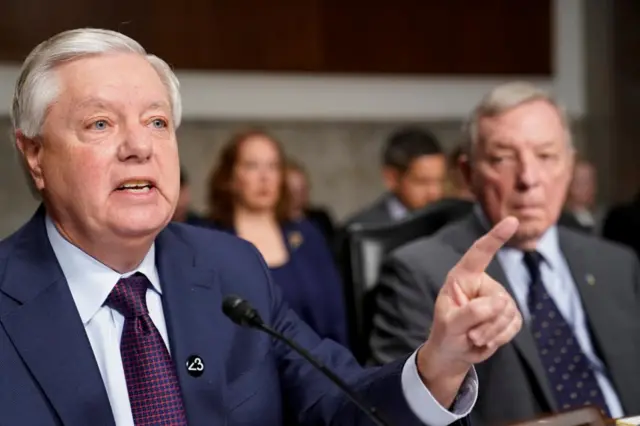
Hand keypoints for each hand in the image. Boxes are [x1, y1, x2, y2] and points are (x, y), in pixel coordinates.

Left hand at [417, 216, 522, 406]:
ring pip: (508, 312)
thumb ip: (472, 312)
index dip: (496, 237)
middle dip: (486, 322)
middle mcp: (482, 283)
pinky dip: (501, 336)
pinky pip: (515, 324)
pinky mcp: (509, 313)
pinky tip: (486, 339)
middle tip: (469, 334)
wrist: (453, 352)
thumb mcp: (450, 324)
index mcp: (462, 277)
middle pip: (498, 298)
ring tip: (474, 337)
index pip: (479, 253)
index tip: (512, 221)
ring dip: (492, 332)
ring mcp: (497, 297)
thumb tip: (500, 301)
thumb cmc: (446, 334)